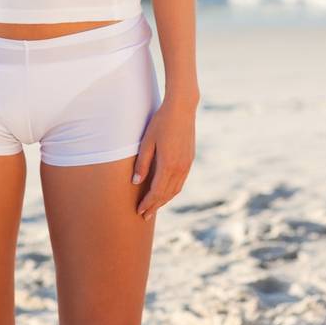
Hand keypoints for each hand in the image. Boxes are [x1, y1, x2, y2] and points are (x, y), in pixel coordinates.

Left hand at [131, 95, 196, 219]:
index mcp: (168, 165)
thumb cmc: (161, 122)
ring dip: (164, 200)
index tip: (139, 211)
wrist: (182, 108)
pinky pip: (180, 181)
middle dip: (155, 206)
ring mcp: (186, 165)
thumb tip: (136, 182)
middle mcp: (180, 168)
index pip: (156, 192)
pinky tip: (165, 192)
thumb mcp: (147, 142)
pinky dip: (172, 191)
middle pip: (166, 194)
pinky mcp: (189, 160)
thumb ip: (142, 163)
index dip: (148, 203)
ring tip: (154, 207)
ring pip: (175, 190)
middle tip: (144, 216)